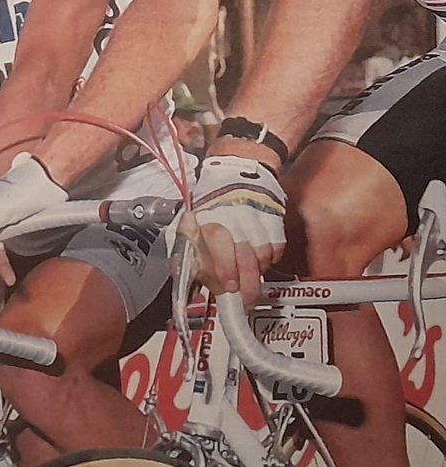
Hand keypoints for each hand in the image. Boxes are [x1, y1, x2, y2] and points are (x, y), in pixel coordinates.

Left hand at [191, 155, 285, 299]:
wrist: (242, 166)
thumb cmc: (214, 196)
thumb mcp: (194, 215)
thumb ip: (191, 244)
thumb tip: (190, 274)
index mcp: (210, 213)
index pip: (217, 242)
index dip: (225, 267)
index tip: (229, 287)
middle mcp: (234, 215)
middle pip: (245, 256)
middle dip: (246, 284)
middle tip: (244, 300)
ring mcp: (257, 218)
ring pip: (262, 256)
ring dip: (257, 273)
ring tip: (251, 282)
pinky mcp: (275, 219)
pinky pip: (277, 248)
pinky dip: (271, 259)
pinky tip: (261, 260)